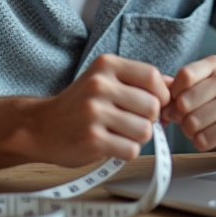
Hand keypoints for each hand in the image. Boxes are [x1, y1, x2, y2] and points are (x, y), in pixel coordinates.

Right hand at [30, 54, 170, 166]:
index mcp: (106, 66)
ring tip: (120, 133)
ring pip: (145, 130)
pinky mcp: (92, 139)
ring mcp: (94, 113)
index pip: (152, 77)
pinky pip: (131, 149)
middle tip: (132, 122)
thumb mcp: (104, 81)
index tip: (155, 105)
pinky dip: (126, 151)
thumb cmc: (78, 105)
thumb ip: (138, 81)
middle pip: (152, 106)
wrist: (40, 127)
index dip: (161, 95)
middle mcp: (99, 85)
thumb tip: (175, 86)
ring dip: (138, 137)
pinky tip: (111, 144)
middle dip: (149, 119)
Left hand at [163, 55, 215, 154]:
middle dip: (181, 117)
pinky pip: (205, 139)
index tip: (177, 103)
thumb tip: (159, 104)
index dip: (174, 95)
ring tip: (203, 129)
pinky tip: (213, 137)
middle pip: (186, 101)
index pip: (184, 76)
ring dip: (191, 132)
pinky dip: (202, 142)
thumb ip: (178, 92)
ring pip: (193, 122)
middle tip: (190, 120)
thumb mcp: (201, 90)